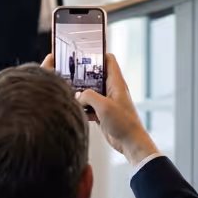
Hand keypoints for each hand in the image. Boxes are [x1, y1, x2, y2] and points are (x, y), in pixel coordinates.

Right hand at [75, 54, 157, 168]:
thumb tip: (77, 95)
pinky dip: (83, 106)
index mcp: (116, 83)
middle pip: (96, 75)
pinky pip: (90, 105)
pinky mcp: (103, 113)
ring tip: (68, 90)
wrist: (130, 143)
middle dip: (84, 75)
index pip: (109, 60)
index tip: (84, 54)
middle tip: (69, 73)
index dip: (97, 55)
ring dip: (81, 92)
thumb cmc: (124, 123)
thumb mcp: (103, 106)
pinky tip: (75, 108)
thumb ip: (88, 96)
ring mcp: (107, 101)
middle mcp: (112, 89)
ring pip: (91, 91)